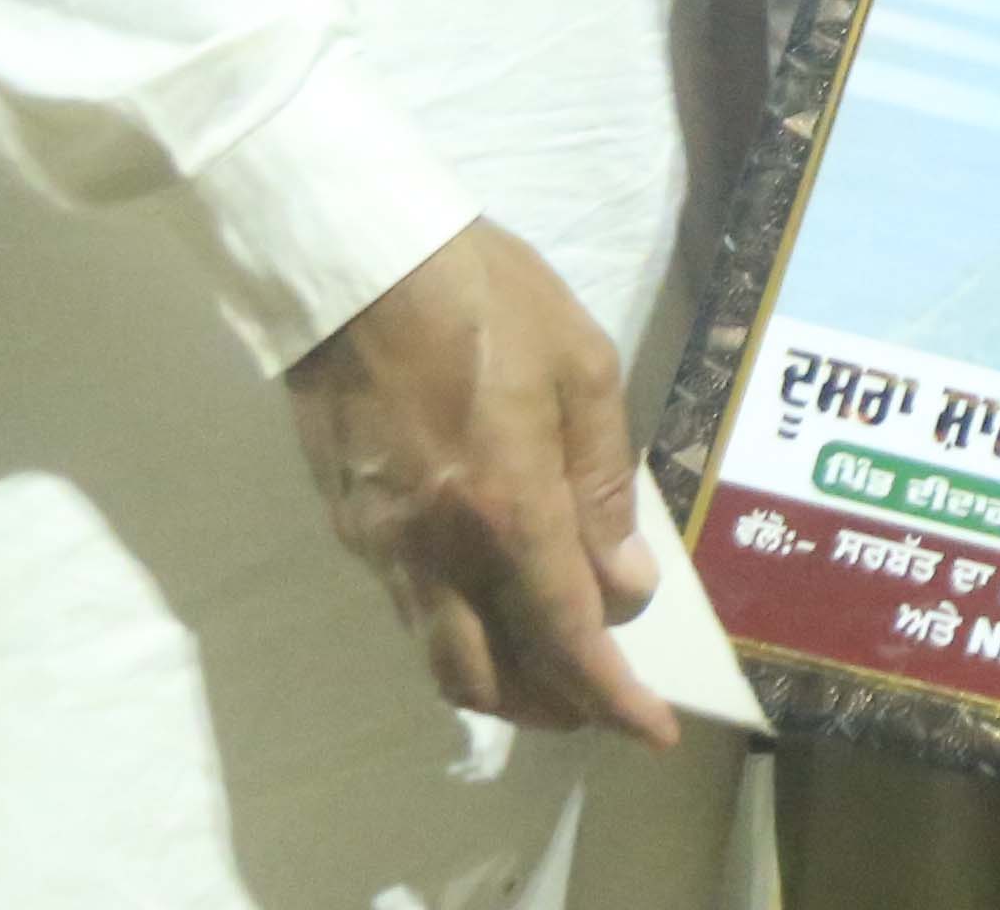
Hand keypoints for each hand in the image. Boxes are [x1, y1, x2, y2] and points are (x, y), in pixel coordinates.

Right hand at [282, 219, 679, 746]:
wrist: (358, 266)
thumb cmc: (488, 298)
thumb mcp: (584, 369)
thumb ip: (605, 485)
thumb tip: (625, 584)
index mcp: (508, 507)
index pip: (568, 637)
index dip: (612, 699)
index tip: (651, 733)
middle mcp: (439, 549)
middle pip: (490, 679)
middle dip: (553, 708)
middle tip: (601, 703)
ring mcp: (384, 546)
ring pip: (439, 658)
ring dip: (500, 684)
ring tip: (552, 668)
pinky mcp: (349, 529)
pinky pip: (407, 613)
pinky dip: (457, 632)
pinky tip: (490, 602)